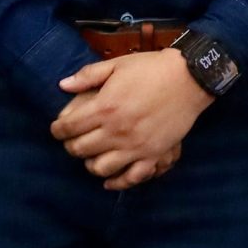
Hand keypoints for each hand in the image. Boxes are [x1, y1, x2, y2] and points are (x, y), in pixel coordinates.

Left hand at [53, 50, 213, 189]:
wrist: (189, 78)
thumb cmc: (151, 68)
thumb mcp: (117, 65)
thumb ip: (88, 76)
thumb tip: (62, 85)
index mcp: (105, 107)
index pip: (68, 127)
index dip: (57, 130)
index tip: (57, 129)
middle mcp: (116, 131)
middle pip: (80, 149)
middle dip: (70, 146)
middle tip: (72, 141)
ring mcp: (135, 146)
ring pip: (100, 168)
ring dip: (90, 163)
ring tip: (91, 156)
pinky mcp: (153, 155)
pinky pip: (131, 178)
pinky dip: (117, 182)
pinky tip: (109, 180)